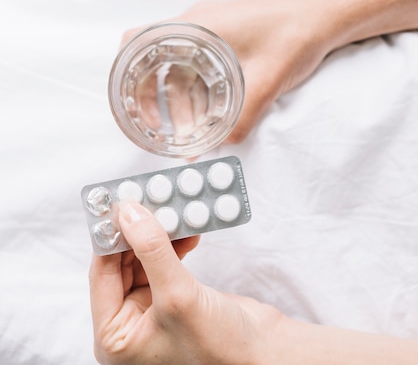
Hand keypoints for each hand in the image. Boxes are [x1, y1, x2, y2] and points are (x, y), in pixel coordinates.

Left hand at [89, 201, 281, 364]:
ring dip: (157, 233)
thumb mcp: (178, 296)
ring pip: (144, 257)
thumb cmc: (219, 349)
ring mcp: (151, 310)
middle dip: (137, 230)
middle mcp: (128, 323)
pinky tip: (186, 229)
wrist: (264, 355)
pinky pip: (164, 261)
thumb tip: (128, 213)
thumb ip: (151, 250)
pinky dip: (174, 243)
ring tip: (169, 209)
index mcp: (115, 336)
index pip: (102, 273)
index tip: (119, 202)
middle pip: (121, 262)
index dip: (110, 236)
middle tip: (146, 198)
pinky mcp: (173, 297)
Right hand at [123, 0, 333, 142]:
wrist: (325, 16)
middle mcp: (197, 24)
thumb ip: (240, 119)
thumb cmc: (295, 36)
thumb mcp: (266, 82)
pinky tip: (209, 118)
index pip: (139, 41)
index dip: (128, 76)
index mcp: (197, 25)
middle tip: (161, 133)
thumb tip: (219, 146)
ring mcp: (211, 30)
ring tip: (191, 136)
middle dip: (156, 101)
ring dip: (182, 104)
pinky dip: (199, 94)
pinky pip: (199, 68)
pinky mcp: (226, 39)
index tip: (132, 109)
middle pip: (157, 63)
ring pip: (181, 71)